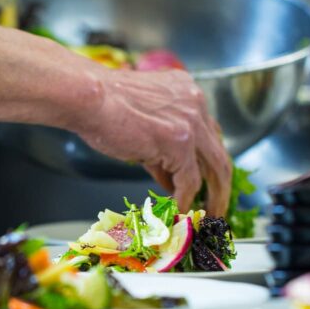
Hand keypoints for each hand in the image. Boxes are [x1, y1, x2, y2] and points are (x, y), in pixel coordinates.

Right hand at [77, 68, 231, 216]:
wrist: (88, 98)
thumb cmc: (103, 106)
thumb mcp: (143, 121)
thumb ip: (162, 147)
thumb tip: (170, 177)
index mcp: (188, 93)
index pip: (210, 134)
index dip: (209, 163)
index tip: (207, 184)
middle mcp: (196, 104)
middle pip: (220, 152)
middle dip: (221, 185)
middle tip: (217, 206)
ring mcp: (191, 123)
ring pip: (216, 168)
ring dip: (213, 197)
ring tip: (208, 215)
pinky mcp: (180, 142)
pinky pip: (190, 180)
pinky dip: (185, 199)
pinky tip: (179, 210)